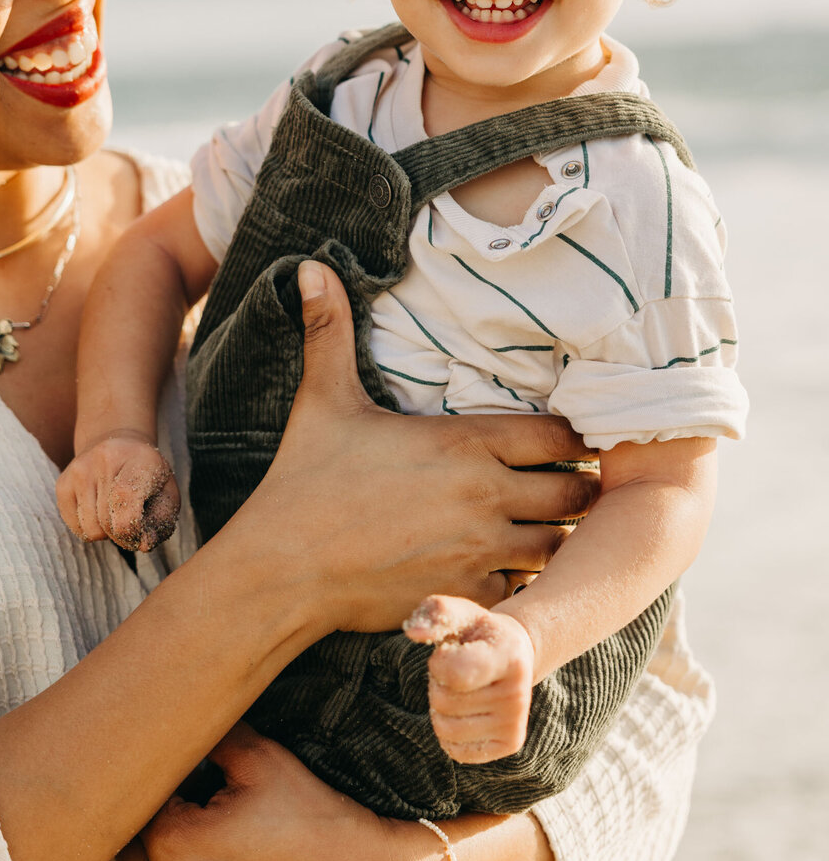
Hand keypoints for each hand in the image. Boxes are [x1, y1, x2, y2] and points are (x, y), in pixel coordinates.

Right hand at [56, 429, 179, 552]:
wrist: (119, 445)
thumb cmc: (147, 476)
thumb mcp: (167, 493)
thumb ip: (161, 521)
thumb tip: (144, 544)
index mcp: (138, 459)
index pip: (125, 500)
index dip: (132, 530)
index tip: (140, 534)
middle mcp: (104, 458)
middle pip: (107, 521)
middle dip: (121, 535)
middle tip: (130, 525)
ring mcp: (79, 470)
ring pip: (89, 528)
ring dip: (105, 533)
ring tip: (115, 516)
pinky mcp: (62, 483)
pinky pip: (74, 525)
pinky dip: (88, 529)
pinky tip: (99, 513)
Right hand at [238, 262, 599, 634]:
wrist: (283, 568)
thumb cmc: (304, 479)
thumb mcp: (322, 400)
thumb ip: (329, 331)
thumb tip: (310, 265)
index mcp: (465, 442)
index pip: (561, 436)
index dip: (574, 438)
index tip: (567, 439)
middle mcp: (486, 495)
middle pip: (577, 493)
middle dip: (576, 489)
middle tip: (562, 485)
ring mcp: (481, 550)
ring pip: (559, 546)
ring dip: (554, 537)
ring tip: (538, 527)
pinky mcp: (468, 595)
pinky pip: (526, 590)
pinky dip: (522, 580)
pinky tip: (501, 567)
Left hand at [405, 594, 536, 761]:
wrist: (515, 655)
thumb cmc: (479, 633)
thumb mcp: (462, 613)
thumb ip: (436, 613)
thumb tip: (414, 633)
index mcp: (509, 657)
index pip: (453, 674)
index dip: (438, 663)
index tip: (451, 652)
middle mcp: (518, 694)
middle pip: (444, 702)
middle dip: (438, 684)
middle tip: (457, 672)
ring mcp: (515, 723)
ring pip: (446, 729)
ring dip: (440, 709)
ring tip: (460, 690)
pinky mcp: (509, 744)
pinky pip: (456, 751)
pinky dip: (448, 734)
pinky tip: (465, 713)